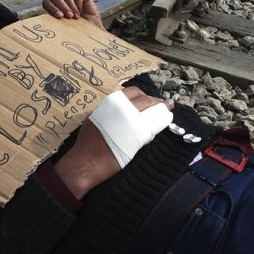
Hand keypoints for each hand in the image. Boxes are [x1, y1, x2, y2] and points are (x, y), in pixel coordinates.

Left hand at [42, 0, 103, 29]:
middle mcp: (61, 0)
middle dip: (61, 5)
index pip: (46, 2)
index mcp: (53, 8)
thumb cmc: (76, 33)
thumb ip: (54, 22)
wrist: (92, 34)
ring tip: (75, 17)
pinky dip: (78, 2)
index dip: (51, 7)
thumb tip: (46, 23)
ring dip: (70, 5)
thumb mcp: (63, 29)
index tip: (59, 17)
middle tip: (68, 16)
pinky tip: (81, 11)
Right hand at [54, 87, 173, 198]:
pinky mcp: (139, 136)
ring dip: (163, 112)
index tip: (150, 99)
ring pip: (154, 112)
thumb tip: (122, 110)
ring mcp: (132, 121)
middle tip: (164, 106)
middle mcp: (122, 109)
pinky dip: (162, 123)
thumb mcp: (95, 119)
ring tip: (167, 113)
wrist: (87, 161)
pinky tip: (164, 124)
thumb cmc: (87, 143)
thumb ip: (109, 112)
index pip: (134, 92)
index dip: (145, 95)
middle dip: (157, 103)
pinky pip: (155, 126)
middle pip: (147, 100)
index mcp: (111, 103)